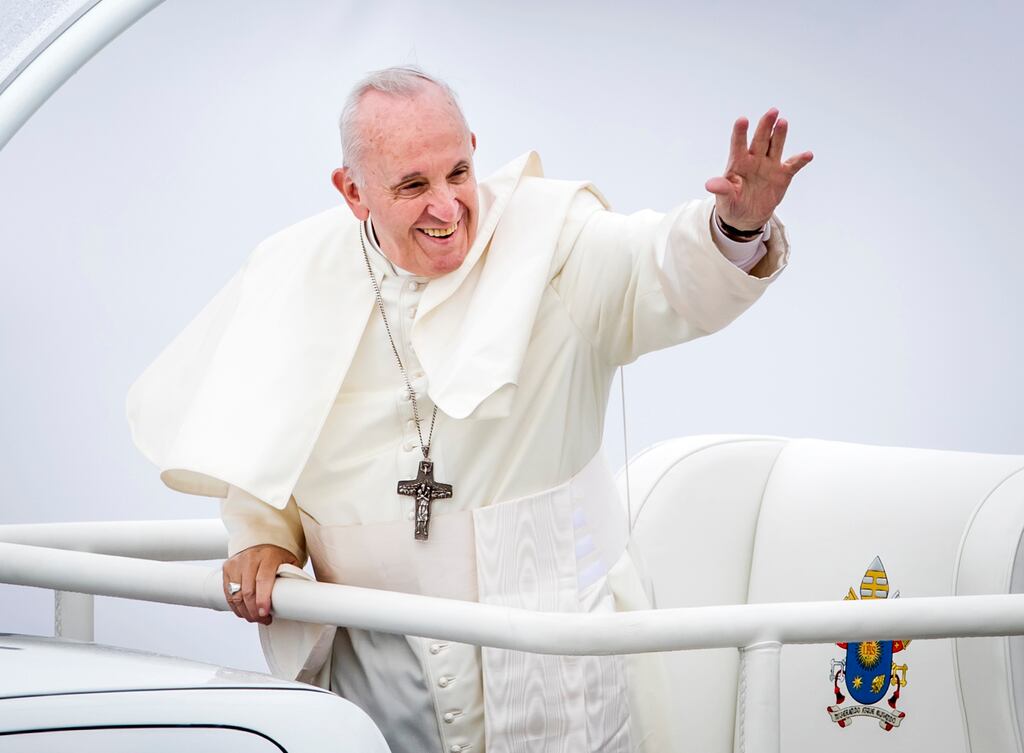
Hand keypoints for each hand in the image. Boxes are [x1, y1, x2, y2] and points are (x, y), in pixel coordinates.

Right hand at [222, 544, 297, 624]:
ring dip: (244, 611)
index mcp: (269, 555)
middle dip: (254, 611)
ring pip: (236, 594)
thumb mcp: (290, 562)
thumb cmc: (279, 555)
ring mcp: (237, 562)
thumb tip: (296, 598)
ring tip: (254, 617)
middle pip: (247, 591)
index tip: (265, 614)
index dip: (263, 600)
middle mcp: (251, 558)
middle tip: (263, 619)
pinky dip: (235, 606)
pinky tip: (243, 611)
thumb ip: (291, 577)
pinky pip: (228, 593)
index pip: (263, 580)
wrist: (262, 540)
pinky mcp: (228, 567)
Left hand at [705, 108, 812, 230]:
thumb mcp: (724, 199)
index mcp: (738, 163)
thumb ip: (721, 189)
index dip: (740, 132)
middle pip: (761, 139)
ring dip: (780, 135)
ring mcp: (769, 165)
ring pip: (776, 146)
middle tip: (772, 111)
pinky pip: (792, 165)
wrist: (746, 216)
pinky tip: (808, 154)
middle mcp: (755, 159)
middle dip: (765, 125)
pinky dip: (800, 160)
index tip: (742, 120)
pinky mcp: (782, 175)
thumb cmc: (732, 204)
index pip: (738, 144)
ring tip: (783, 122)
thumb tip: (709, 184)